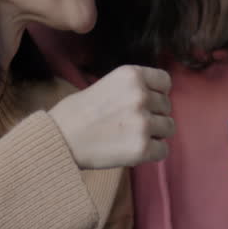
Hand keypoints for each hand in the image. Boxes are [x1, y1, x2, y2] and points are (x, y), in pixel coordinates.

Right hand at [48, 65, 174, 168]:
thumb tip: (155, 97)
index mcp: (132, 75)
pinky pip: (163, 150)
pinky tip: (134, 150)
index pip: (165, 82)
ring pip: (169, 128)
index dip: (158, 93)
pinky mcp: (142, 147)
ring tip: (132, 137)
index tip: (147, 102)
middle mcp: (141, 95)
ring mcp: (143, 122)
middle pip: (167, 106)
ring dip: (155, 134)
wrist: (58, 139)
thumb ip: (132, 88)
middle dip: (153, 115)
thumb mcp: (107, 84)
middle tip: (131, 123)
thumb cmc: (76, 113)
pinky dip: (152, 153)